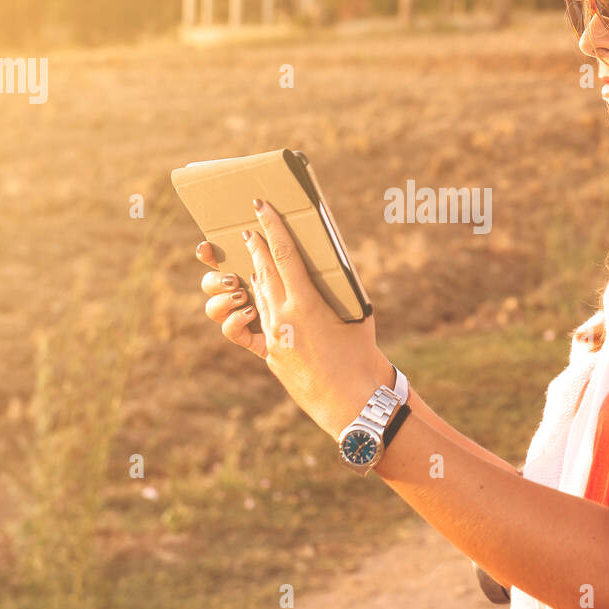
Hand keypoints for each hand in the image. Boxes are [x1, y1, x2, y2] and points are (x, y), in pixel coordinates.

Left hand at [198, 198, 392, 438]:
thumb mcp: (356, 314)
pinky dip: (258, 309)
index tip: (261, 207)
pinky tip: (256, 301)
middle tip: (248, 230)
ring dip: (255, 275)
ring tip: (253, 261)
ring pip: (259, 297)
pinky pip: (257, 326)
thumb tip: (331, 267)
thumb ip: (339, 290)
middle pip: (263, 272)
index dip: (271, 227)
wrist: (351, 401)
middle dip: (256, 248)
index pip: (283, 254)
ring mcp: (273, 337)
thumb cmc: (360, 355)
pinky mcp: (270, 355)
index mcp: (306, 304)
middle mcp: (283, 318)